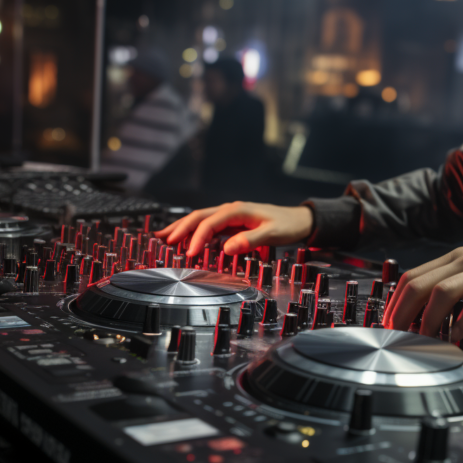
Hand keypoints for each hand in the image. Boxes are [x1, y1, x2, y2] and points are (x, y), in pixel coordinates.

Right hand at [153, 202, 313, 256]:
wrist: (299, 220)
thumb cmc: (287, 225)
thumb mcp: (272, 234)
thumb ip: (249, 240)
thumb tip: (227, 248)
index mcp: (238, 210)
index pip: (210, 223)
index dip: (197, 237)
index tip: (189, 253)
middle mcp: (231, 209)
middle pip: (198, 216)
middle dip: (180, 228)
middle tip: (164, 241)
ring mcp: (230, 215)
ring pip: (200, 218)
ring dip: (182, 227)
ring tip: (163, 236)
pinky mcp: (231, 222)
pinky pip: (207, 225)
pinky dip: (193, 230)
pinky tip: (183, 237)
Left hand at [382, 246, 462, 340]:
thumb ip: (453, 286)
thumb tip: (423, 313)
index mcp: (456, 257)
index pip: (412, 276)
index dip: (395, 303)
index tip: (390, 325)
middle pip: (420, 284)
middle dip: (402, 314)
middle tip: (398, 337)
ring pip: (443, 292)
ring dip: (428, 320)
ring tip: (423, 340)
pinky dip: (461, 323)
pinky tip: (455, 338)